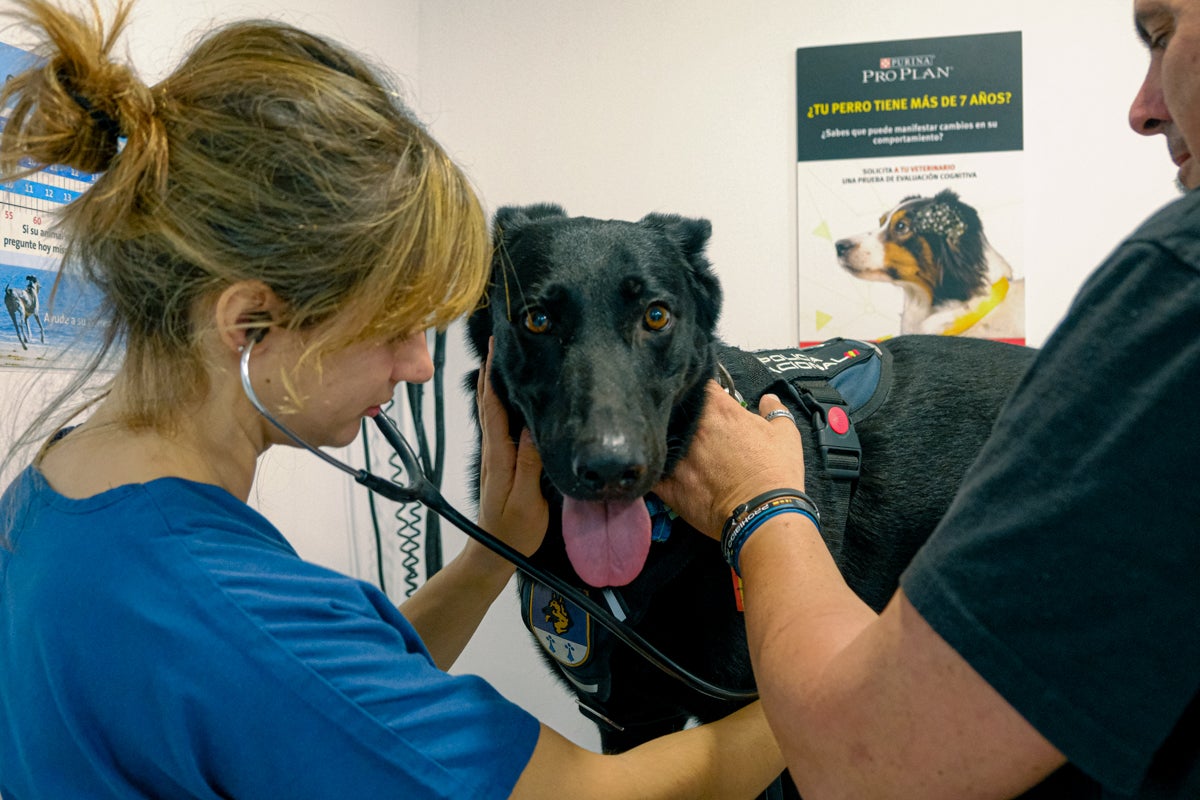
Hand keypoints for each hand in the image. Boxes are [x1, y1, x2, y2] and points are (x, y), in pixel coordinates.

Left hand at [475, 338, 547, 556]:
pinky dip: (497, 403)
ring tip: (498, 359)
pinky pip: (496, 424)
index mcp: (499, 455)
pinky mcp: (499, 462)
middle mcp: (492, 450)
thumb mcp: (528, 501)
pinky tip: (506, 398)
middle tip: (497, 342)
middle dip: (490, 370)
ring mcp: (494, 456)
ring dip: (491, 383)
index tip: (498, 348)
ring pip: (490, 411)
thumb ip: (529, 466)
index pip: (494, 406)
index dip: (495, 375)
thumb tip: (533, 429)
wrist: (492, 552)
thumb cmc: (513, 531)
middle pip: (487, 402)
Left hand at [654, 383, 805, 539]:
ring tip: (669, 445)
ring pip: (656, 437)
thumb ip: (775, 411)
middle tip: (686, 424)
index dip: (698, 389)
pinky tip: (656, 471)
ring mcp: (676, 455)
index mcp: (718, 410)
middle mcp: (692, 427)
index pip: (699, 384)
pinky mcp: (667, 483)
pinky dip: (651, 468)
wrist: (764, 515)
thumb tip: (769, 399)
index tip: (702, 398)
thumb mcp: (785, 435)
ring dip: (662, 439)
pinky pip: (649, 470)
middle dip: (677, 413)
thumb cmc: (776, 473)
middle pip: (673, 409)